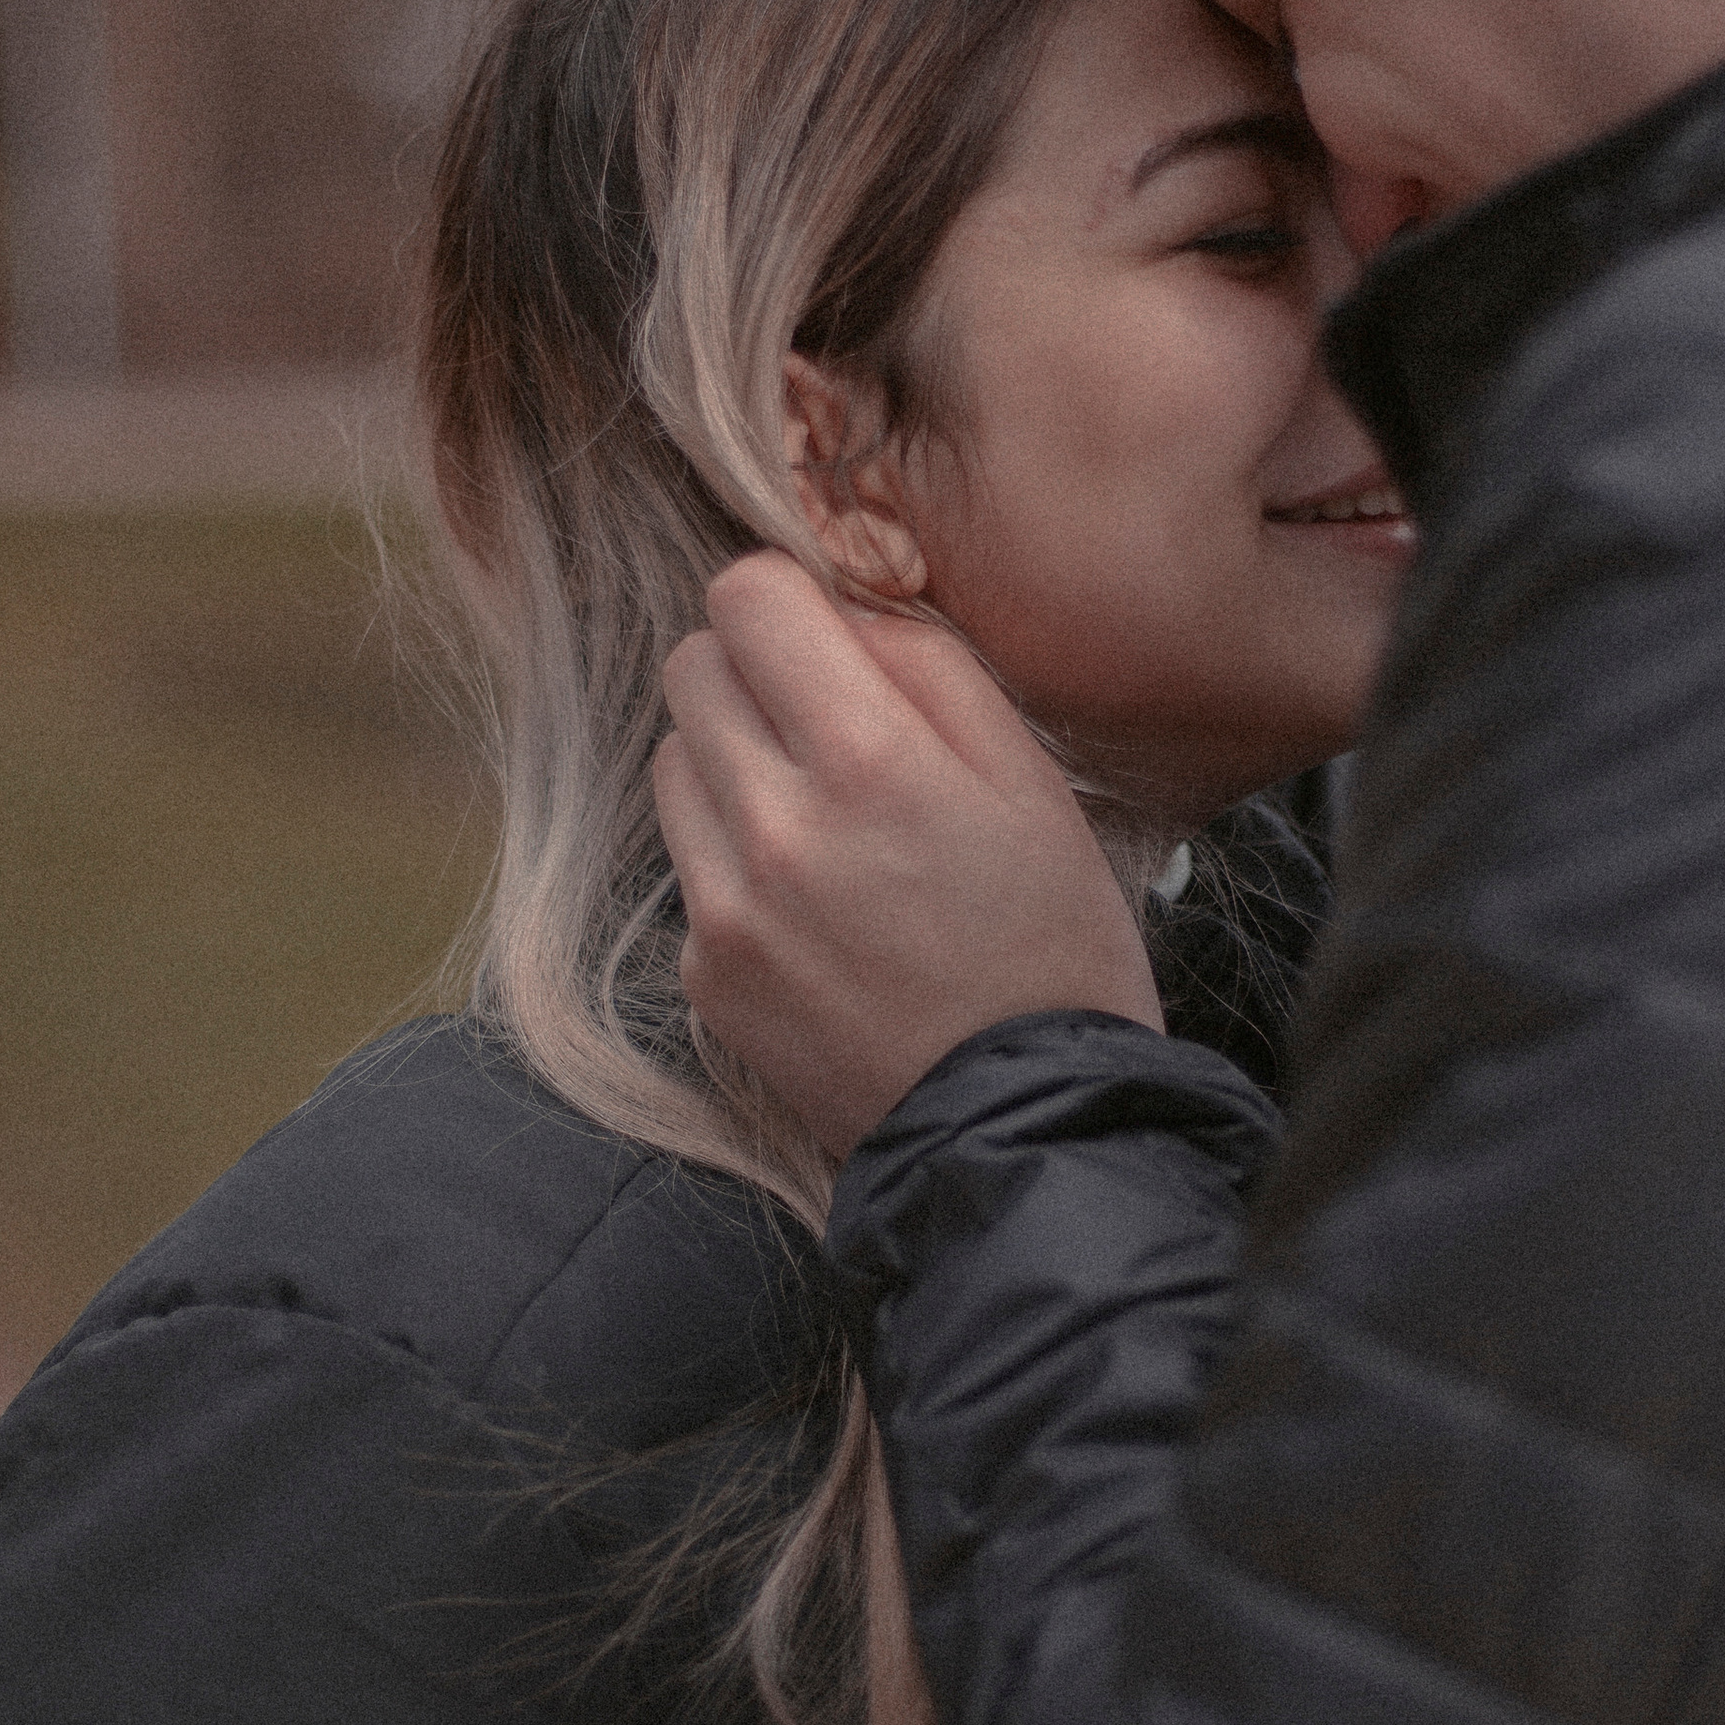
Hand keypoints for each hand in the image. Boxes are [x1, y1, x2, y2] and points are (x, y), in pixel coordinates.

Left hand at [655, 553, 1161, 1157]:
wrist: (1022, 1128)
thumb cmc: (1053, 947)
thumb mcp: (1032, 783)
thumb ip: (931, 670)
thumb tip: (841, 613)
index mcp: (868, 759)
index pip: (744, 597)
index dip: (786, 600)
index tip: (824, 638)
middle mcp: (774, 825)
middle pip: (690, 667)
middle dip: (753, 673)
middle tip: (827, 726)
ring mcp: (725, 907)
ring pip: (672, 760)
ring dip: (730, 762)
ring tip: (822, 820)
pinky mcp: (706, 973)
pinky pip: (688, 865)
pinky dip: (734, 862)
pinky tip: (817, 910)